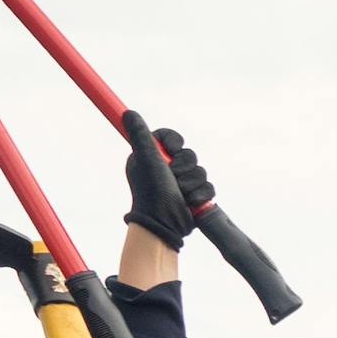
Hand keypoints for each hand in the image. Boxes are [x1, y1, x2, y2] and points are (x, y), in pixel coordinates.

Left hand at [120, 114, 207, 249]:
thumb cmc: (152, 193)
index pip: (168, 137)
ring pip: (200, 170)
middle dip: (184, 167)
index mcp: (151, 156)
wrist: (165, 224)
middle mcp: (165, 168)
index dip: (174, 142)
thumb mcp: (146, 160)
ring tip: (180, 193)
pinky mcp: (194, 194)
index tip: (172, 150)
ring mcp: (181, 182)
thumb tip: (128, 113)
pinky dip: (201, 195)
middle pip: (188, 154)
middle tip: (173, 178)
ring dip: (192, 183)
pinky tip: (190, 202)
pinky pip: (208, 186)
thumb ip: (140, 136)